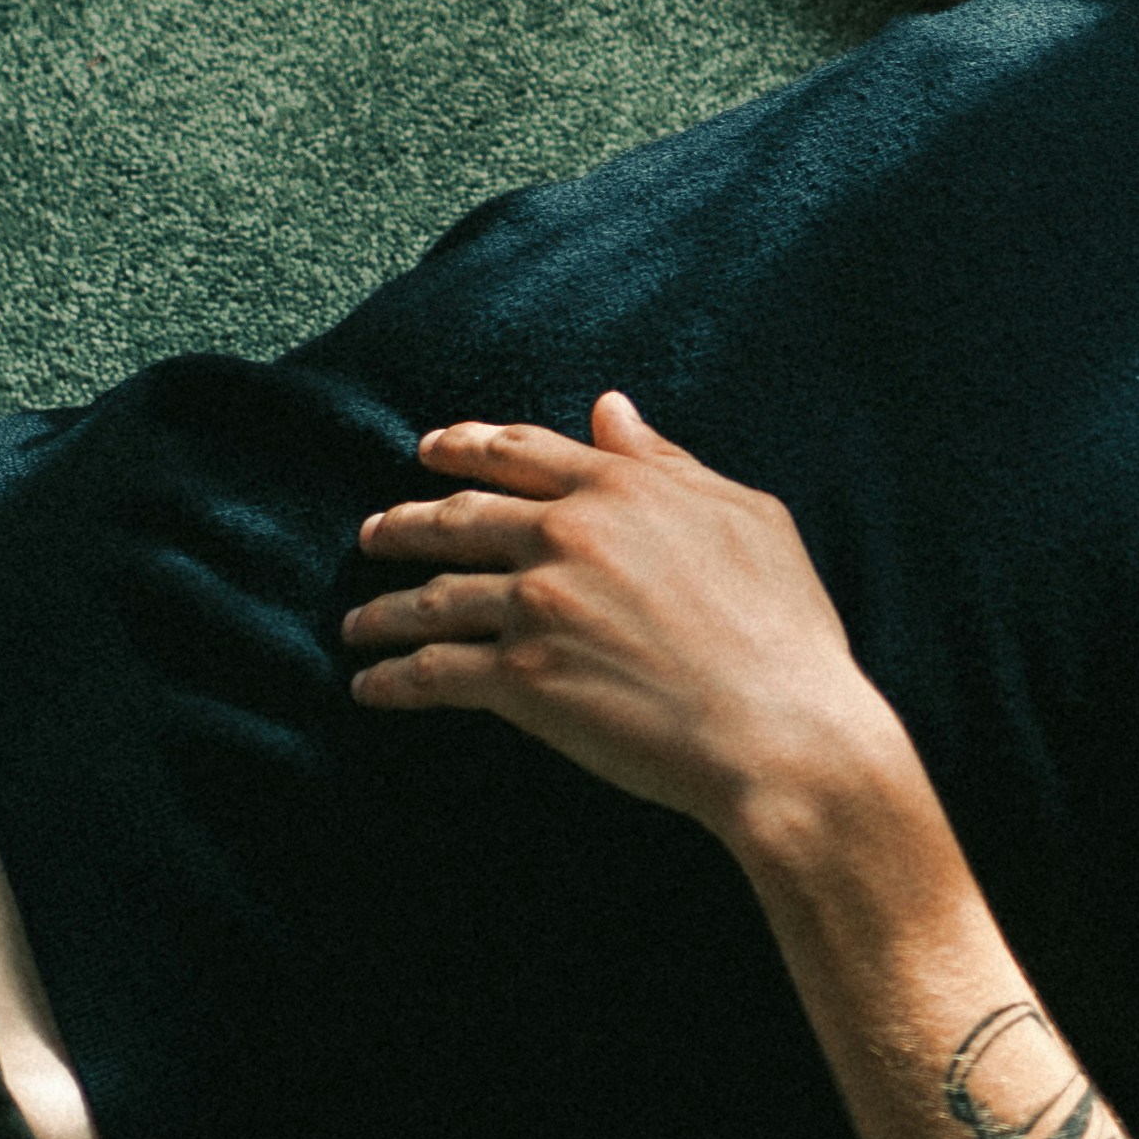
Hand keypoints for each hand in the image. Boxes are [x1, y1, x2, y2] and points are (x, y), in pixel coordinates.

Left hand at [342, 390, 910, 836]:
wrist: (777, 728)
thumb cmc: (782, 626)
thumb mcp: (746, 516)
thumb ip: (667, 463)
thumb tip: (609, 410)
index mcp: (619, 490)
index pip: (520, 454)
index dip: (466, 447)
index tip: (429, 450)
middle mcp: (565, 535)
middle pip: (459, 519)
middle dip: (405, 525)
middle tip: (373, 534)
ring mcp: (536, 606)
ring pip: (433, 597)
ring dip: (383, 610)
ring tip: (356, 624)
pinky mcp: (520, 678)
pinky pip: (434, 671)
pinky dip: (393, 680)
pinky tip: (370, 687)